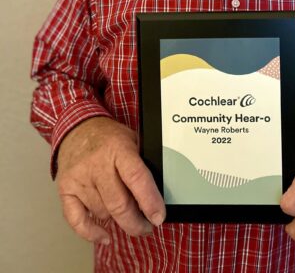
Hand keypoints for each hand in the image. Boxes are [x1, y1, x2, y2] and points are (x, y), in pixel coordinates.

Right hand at [56, 116, 165, 243]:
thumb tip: (159, 193)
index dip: (149, 201)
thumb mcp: (132, 140)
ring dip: (117, 221)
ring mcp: (79, 177)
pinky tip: (104, 235)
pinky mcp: (66, 189)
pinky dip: (91, 233)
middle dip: (136, 222)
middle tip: (146, 227)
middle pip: (119, 204)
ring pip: (102, 213)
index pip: (136, 178)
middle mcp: (97, 164)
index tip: (158, 217)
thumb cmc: (108, 137)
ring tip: (126, 215)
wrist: (77, 128)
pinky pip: (77, 220)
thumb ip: (143, 162)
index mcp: (118, 149)